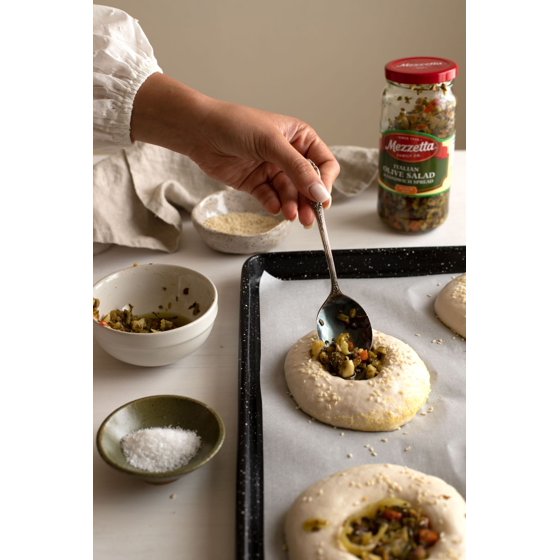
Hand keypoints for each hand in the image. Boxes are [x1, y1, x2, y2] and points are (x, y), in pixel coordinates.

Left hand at [130, 73, 339, 225]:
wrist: (199, 132)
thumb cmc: (235, 124)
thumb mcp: (272, 144)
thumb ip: (297, 169)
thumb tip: (319, 191)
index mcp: (299, 137)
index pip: (324, 163)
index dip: (325, 182)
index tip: (322, 198)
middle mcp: (288, 155)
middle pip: (308, 184)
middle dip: (309, 200)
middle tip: (310, 218)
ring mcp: (272, 169)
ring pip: (290, 194)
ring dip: (292, 205)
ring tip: (291, 215)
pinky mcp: (256, 183)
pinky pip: (271, 198)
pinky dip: (274, 205)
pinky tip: (274, 208)